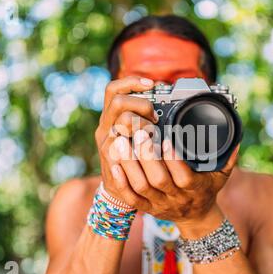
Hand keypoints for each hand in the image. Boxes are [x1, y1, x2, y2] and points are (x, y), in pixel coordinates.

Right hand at [95, 76, 159, 207]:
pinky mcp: (110, 159)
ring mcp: (106, 143)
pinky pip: (123, 144)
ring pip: (122, 120)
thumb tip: (167, 103)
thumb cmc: (132, 159)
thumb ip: (144, 118)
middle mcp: (105, 127)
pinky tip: (153, 144)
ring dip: (143, 123)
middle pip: (118, 102)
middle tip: (155, 117)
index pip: (113, 90)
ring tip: (154, 133)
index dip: (131, 83)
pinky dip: (141, 142)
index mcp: (110, 117)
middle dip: (141, 105)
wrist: (120, 190)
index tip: (151, 84)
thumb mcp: (135, 134)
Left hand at [110, 128, 239, 224]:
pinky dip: (122, 182)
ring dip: (130, 165)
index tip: (166, 138)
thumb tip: (236, 138)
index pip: (184, 176)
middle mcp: (176, 198)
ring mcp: (159, 204)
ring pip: (141, 187)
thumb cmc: (207, 190)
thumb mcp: (221, 175)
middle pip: (158, 180)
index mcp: (195, 188)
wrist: (196, 217)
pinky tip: (114, 164)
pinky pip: (131, 198)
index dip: (174, 160)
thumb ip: (227, 157)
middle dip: (147, 156)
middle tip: (138, 133)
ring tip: (121, 142)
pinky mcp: (147, 208)